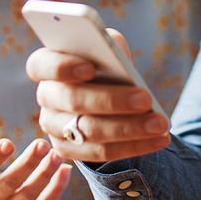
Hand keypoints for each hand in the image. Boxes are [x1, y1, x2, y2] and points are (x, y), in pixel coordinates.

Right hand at [26, 29, 170, 162]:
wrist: (108, 94)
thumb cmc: (106, 64)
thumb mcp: (108, 49)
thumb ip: (108, 47)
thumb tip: (116, 57)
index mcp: (46, 65)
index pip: (40, 65)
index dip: (62, 67)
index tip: (89, 68)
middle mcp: (45, 96)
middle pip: (73, 100)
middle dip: (112, 100)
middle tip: (146, 99)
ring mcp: (53, 126)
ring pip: (89, 131)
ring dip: (129, 129)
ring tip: (160, 124)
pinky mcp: (68, 149)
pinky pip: (100, 152)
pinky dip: (133, 146)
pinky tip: (158, 140)